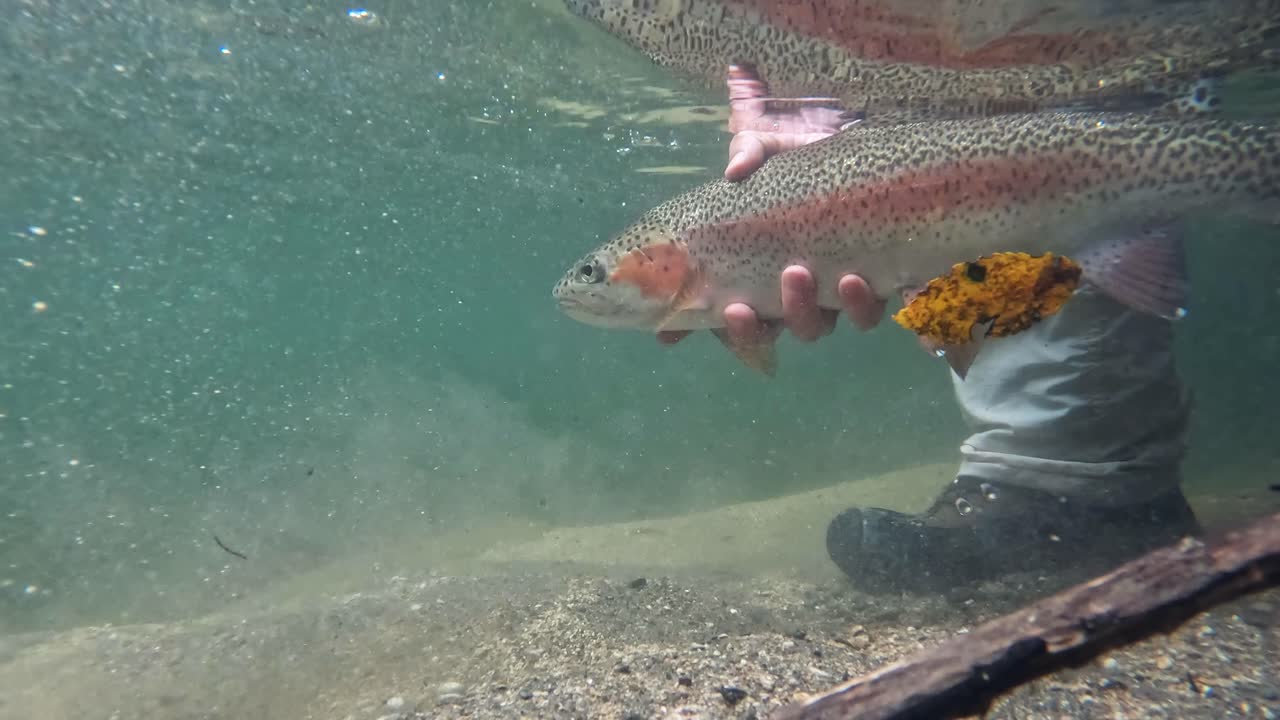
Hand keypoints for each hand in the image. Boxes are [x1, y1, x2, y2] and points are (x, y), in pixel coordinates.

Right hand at [657, 65, 882, 347]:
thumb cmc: (803, 154)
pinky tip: (855, 278)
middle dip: (751, 327)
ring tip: (799, 273)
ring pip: (813, 328)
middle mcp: (789, 291)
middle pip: (766, 332)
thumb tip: (735, 170)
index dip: (695, 327)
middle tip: (741, 304)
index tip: (675, 330)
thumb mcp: (767, 146)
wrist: (860, 148)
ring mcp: (828, 293)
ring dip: (802, 312)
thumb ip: (748, 153)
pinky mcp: (872, 285)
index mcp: (754, 269)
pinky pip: (867, 314)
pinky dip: (859, 304)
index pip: (724, 308)